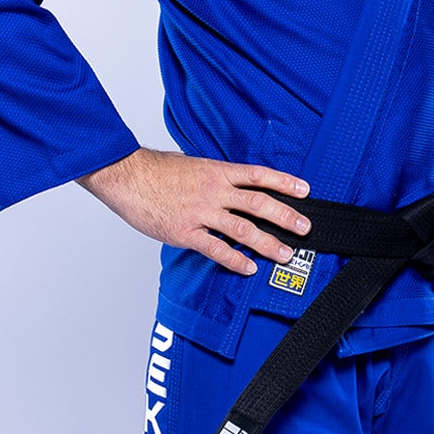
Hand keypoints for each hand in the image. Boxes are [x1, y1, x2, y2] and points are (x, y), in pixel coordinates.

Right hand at [77, 147, 311, 276]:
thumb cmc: (155, 170)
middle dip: (286, 216)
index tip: (306, 191)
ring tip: (285, 254)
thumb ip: (213, 177)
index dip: (285, 182)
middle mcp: (214, 191)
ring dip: (268, 243)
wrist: (127, 176)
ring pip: (243, 229)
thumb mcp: (191, 165)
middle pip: (259, 203)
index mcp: (217, 172)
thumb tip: (229, 184)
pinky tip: (249, 268)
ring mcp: (201, 212)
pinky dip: (235, 260)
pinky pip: (216, 249)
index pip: (259, 176)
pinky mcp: (185, 232)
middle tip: (305, 228)